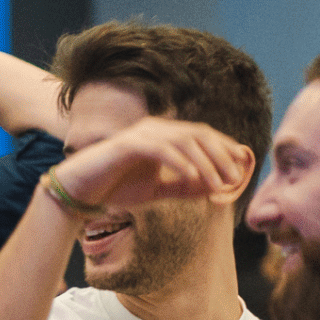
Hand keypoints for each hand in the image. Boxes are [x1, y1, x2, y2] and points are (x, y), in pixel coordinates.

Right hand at [52, 116, 252, 214]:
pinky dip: (180, 163)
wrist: (79, 191)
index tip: (240, 168)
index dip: (224, 149)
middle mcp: (155, 128)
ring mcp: (141, 133)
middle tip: (235, 177)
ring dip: (205, 162)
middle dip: (220, 155)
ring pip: (184, 141)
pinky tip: (193, 177)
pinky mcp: (128, 144)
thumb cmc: (115, 189)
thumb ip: (183, 187)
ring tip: (218, 183)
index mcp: (162, 135)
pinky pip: (161, 150)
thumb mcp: (156, 190)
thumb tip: (213, 189)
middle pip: (198, 134)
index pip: (201, 135)